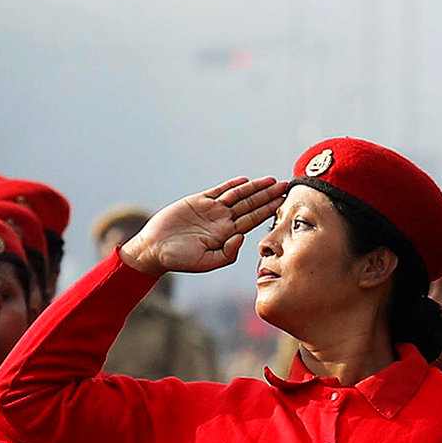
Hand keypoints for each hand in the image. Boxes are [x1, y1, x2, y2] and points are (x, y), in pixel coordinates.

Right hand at [120, 178, 285, 276]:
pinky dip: (232, 185)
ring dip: (255, 188)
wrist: (155, 248)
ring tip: (272, 180)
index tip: (283, 202)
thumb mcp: (207, 262)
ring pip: (238, 195)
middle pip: (250, 205)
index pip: (253, 220)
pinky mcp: (198, 201)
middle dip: (268, 195)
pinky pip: (219, 191)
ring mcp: (211, 210)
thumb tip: (242, 236)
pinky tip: (245, 181)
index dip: (268, 210)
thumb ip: (227, 253)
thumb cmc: (180, 259)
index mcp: (227, 235)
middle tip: (286, 185)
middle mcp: (222, 221)